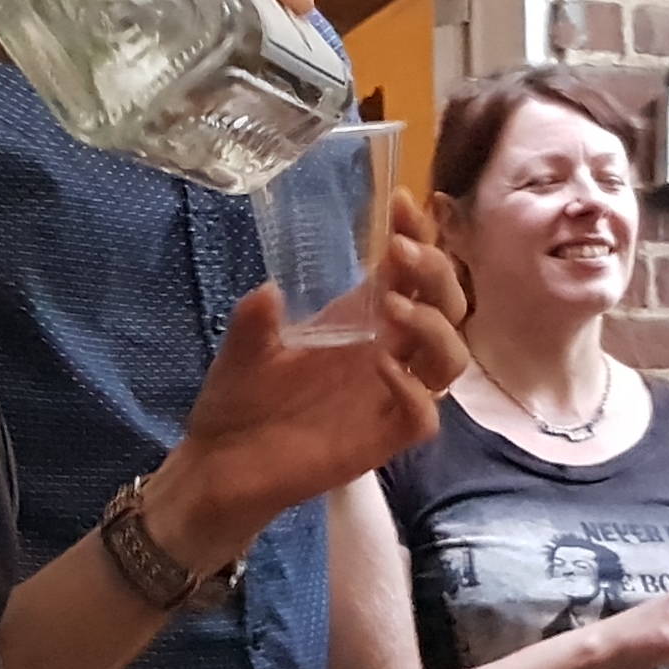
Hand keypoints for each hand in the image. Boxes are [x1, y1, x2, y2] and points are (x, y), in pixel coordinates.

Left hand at [148, 197, 471, 566]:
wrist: (218, 465)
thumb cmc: (239, 400)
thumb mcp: (242, 345)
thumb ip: (257, 318)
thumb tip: (271, 290)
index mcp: (362, 320)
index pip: (411, 271)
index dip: (419, 235)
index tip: (403, 202)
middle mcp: (387, 353)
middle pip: (448, 306)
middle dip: (436, 272)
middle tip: (400, 251)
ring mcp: (390, 397)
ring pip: (451, 359)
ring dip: (434, 326)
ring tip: (394, 306)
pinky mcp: (382, 440)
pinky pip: (422, 416)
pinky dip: (413, 391)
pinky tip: (384, 368)